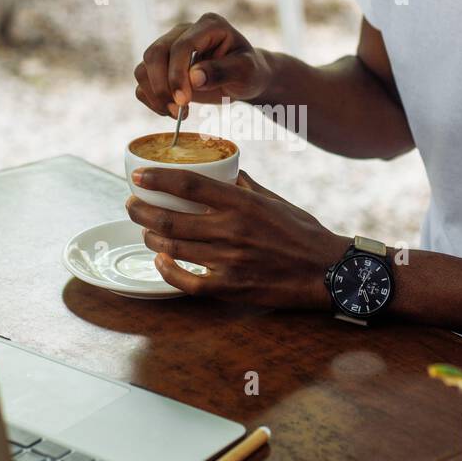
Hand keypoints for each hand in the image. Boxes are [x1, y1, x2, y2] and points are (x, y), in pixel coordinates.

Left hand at [125, 169, 352, 309]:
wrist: (329, 272)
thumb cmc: (304, 234)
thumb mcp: (276, 201)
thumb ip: (246, 187)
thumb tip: (226, 173)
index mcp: (243, 203)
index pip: (189, 184)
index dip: (157, 179)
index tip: (139, 176)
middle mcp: (232, 229)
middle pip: (170, 217)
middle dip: (141, 210)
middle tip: (131, 204)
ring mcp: (229, 260)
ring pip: (173, 247)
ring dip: (151, 236)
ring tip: (145, 229)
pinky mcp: (231, 287)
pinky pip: (187, 282)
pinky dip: (168, 270)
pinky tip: (161, 261)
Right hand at [134, 13, 274, 118]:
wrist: (245, 78)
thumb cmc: (249, 72)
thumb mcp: (246, 72)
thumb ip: (223, 71)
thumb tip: (193, 78)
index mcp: (208, 25)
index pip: (181, 46)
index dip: (177, 74)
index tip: (184, 101)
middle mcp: (183, 31)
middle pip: (154, 54)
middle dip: (161, 86)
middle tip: (177, 112)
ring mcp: (170, 47)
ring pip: (143, 68)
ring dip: (154, 95)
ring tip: (175, 114)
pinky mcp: (162, 65)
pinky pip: (142, 81)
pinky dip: (150, 99)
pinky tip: (170, 111)